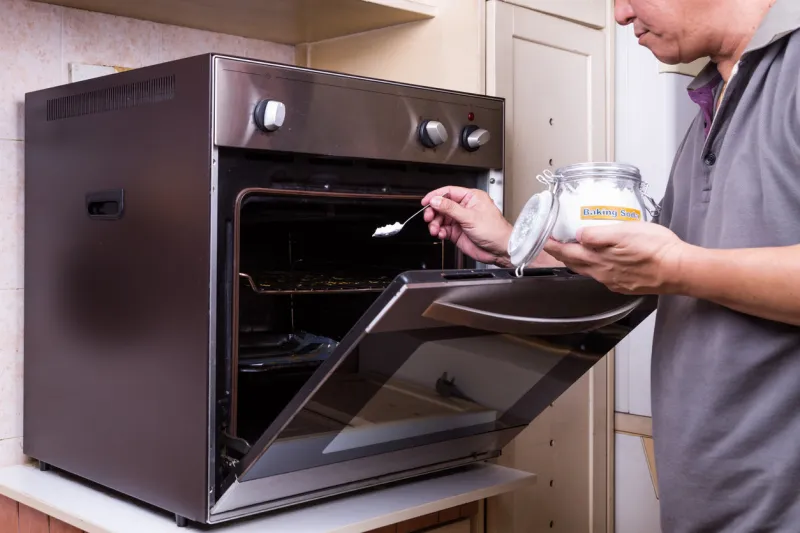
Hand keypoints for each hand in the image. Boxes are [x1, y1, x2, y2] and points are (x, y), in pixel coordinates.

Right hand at [421, 186, 513, 266]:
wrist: (499, 249)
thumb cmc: (495, 231)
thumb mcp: (470, 217)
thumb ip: (451, 208)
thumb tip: (436, 200)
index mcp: (471, 198)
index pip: (448, 192)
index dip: (435, 196)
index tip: (426, 202)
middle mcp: (464, 207)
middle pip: (442, 205)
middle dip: (433, 212)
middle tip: (428, 217)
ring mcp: (460, 220)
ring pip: (441, 218)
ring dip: (435, 224)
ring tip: (435, 229)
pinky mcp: (457, 232)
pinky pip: (443, 229)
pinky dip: (439, 232)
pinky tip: (440, 234)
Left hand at [543, 222, 689, 294]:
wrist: (679, 270)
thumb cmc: (656, 249)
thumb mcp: (625, 231)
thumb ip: (598, 235)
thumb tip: (579, 235)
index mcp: (598, 259)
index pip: (567, 253)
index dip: (553, 246)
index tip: (543, 241)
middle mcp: (602, 273)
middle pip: (575, 264)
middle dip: (562, 255)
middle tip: (554, 245)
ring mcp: (614, 281)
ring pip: (588, 271)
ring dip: (578, 261)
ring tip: (573, 252)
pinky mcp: (625, 285)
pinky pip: (603, 277)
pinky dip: (595, 268)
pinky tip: (601, 263)